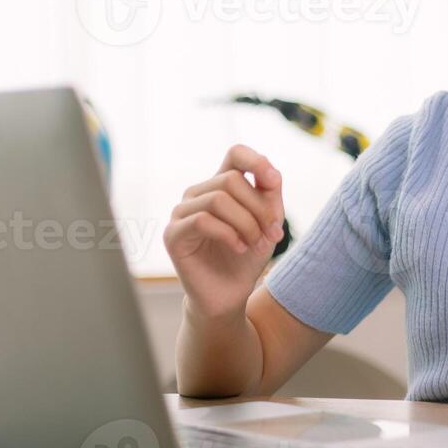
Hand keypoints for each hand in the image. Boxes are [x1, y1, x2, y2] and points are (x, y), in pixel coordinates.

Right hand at [164, 144, 284, 321]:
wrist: (230, 295)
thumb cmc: (247, 256)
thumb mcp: (268, 221)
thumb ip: (270, 192)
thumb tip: (269, 170)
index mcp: (221, 185)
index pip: (235, 153)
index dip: (256, 161)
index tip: (273, 182)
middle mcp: (198, 193)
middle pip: (232, 180)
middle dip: (258, 208)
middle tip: (270, 233)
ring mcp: (182, 212)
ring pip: (218, 199)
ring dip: (246, 223)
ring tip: (253, 243)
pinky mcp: (173, 234)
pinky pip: (202, 220)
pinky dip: (228, 234)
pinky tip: (239, 248)